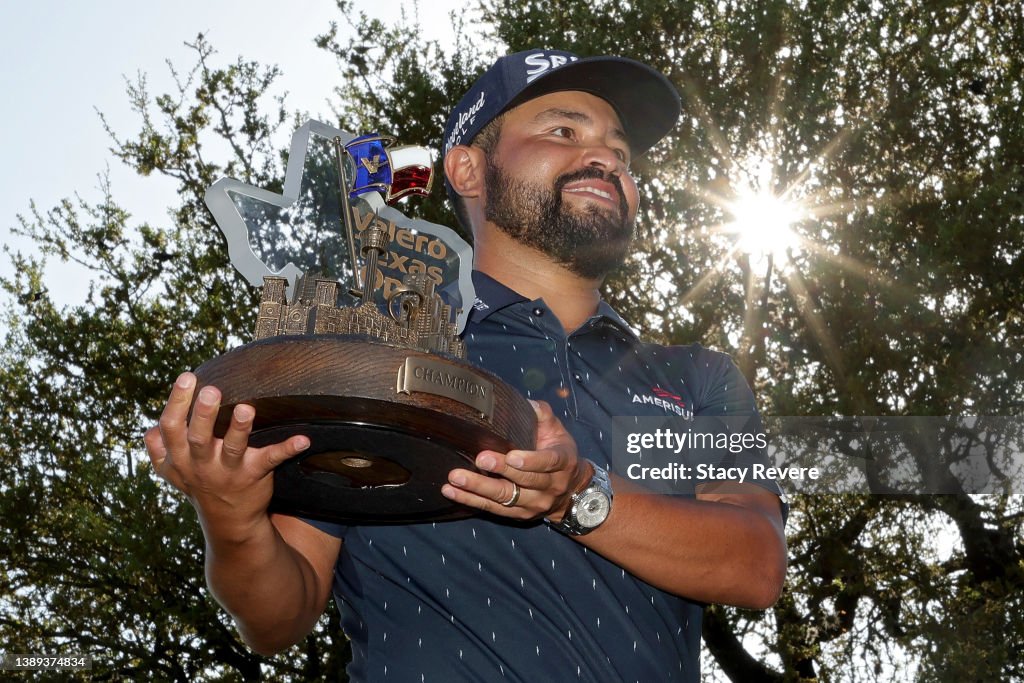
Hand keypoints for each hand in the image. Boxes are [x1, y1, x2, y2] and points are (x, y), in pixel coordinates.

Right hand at [144, 372, 308, 535]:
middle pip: (198, 437)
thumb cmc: (200, 485)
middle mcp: (202, 464)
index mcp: (179, 458)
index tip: (187, 377)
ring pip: (232, 448)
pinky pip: (271, 460)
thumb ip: (160, 450)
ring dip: (239, 428)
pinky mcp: (255, 475)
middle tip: (210, 390)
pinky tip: (303, 440)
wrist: (228, 523)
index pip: (172, 428)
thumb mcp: (173, 472)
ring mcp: (229, 471)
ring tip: (246, 408)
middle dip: (203, 414)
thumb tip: (151, 428)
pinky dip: (287, 449)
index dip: (177, 403)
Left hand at [441, 400, 591, 520]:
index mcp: (563, 462)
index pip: (548, 462)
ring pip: (506, 497)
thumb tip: (526, 403)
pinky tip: (451, 492)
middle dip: (501, 471)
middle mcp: (551, 486)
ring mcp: (535, 503)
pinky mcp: (519, 514)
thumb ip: (542, 415)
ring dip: (479, 488)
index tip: (512, 456)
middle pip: (525, 480)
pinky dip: (471, 500)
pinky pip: (493, 509)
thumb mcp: (557, 431)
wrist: (571, 491)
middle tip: (480, 459)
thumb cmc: (559, 452)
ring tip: (456, 478)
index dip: (530, 460)